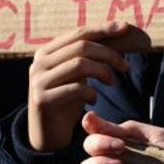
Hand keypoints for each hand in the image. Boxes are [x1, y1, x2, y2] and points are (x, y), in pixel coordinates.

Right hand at [27, 22, 130, 151]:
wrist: (46, 135)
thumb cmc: (66, 100)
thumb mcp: (77, 75)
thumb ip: (89, 56)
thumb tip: (119, 32)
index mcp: (46, 51)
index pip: (79, 33)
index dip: (103, 29)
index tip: (125, 28)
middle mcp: (39, 63)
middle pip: (81, 47)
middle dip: (108, 54)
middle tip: (124, 66)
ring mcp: (38, 81)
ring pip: (79, 64)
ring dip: (103, 71)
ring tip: (112, 82)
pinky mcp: (42, 100)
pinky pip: (75, 89)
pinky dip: (91, 92)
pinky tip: (94, 99)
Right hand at [77, 112, 163, 163]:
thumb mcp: (159, 138)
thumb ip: (133, 129)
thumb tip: (101, 122)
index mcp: (122, 145)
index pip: (98, 131)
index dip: (92, 124)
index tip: (95, 122)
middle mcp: (112, 162)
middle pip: (89, 147)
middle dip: (99, 143)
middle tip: (120, 147)